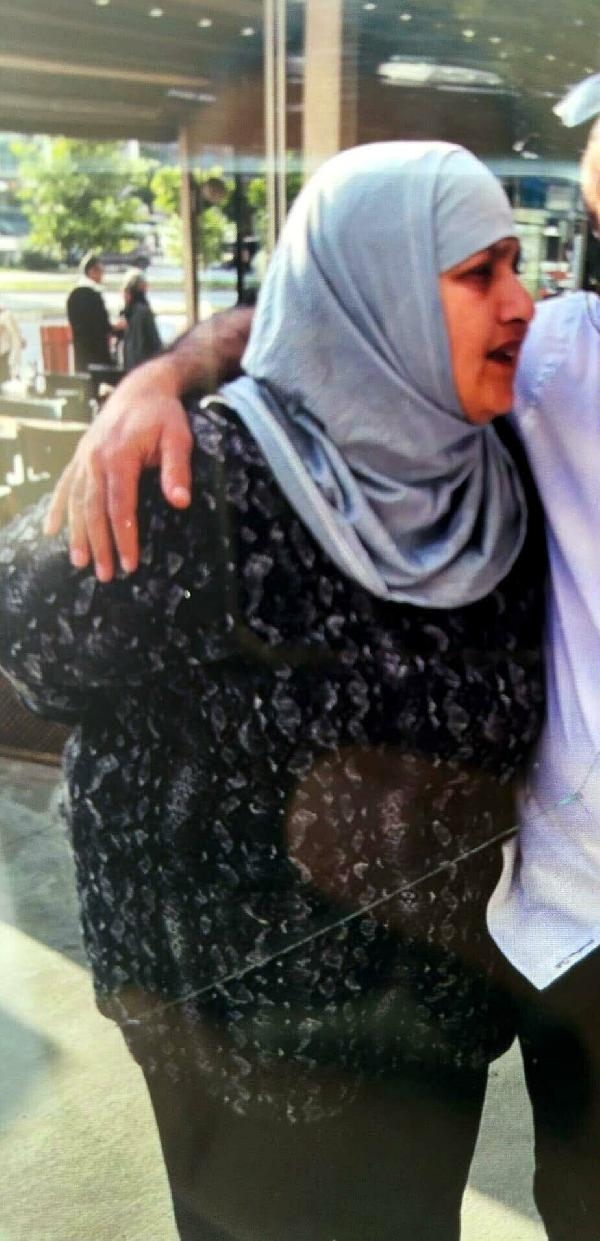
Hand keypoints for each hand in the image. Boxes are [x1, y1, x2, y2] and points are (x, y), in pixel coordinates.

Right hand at [44, 354, 192, 580]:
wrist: (142, 389)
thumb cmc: (164, 415)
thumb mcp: (179, 437)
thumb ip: (177, 469)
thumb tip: (180, 502)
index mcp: (118, 456)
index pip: (119, 506)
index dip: (123, 537)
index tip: (129, 564)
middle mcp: (94, 459)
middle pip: (93, 510)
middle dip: (99, 544)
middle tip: (105, 575)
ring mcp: (83, 458)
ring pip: (75, 502)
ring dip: (76, 534)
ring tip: (80, 563)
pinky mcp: (80, 457)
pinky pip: (64, 486)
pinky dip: (56, 509)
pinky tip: (50, 531)